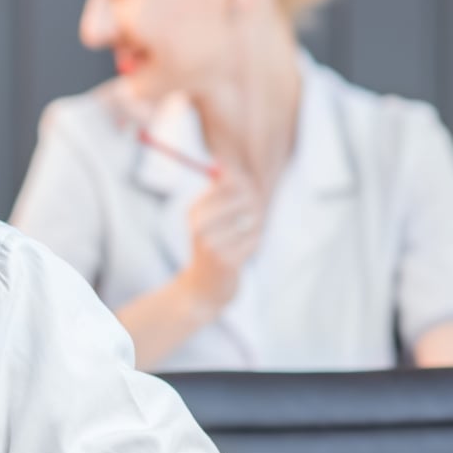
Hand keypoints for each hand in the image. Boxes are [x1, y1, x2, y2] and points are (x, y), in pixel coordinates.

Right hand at [176, 169, 266, 311]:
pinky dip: (253, 246)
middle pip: (245, 198)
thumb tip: (227, 162)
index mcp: (195, 211)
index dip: (247, 184)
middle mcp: (199, 225)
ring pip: (253, 222)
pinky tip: (242, 254)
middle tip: (255, 217)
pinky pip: (254, 242)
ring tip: (245, 239)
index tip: (250, 194)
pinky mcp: (225, 261)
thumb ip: (220, 191)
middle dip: (256, 206)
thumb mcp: (209, 218)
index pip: (230, 181)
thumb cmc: (211, 248)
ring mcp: (211, 244)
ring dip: (256, 230)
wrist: (202, 289)